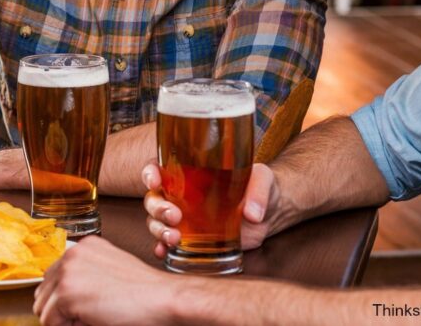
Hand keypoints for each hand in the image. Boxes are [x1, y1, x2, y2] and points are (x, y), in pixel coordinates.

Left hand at [33, 236, 176, 325]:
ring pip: (44, 307)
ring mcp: (68, 271)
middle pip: (44, 291)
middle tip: (89, 315)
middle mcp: (72, 254)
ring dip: (63, 319)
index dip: (65, 298)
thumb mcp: (111, 271)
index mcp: (84, 246)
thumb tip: (65, 296)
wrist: (162, 298)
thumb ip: (86, 274)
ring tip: (92, 317)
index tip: (83, 307)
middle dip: (60, 309)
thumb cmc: (145, 292)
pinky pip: (49, 321)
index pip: (54, 277)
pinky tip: (92, 321)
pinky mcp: (66, 292)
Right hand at [142, 161, 277, 256]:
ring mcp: (185, 217)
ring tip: (174, 238)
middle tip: (174, 216)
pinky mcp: (192, 237)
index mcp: (191, 172)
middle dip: (157, 208)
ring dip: (159, 230)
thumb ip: (258, 192)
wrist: (270, 211)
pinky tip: (164, 252)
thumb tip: (252, 215)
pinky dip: (162, 247)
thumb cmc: (261, 187)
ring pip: (156, 222)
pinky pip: (168, 243)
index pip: (160, 168)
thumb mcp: (262, 179)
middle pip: (154, 198)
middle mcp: (181, 193)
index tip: (155, 181)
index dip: (150, 173)